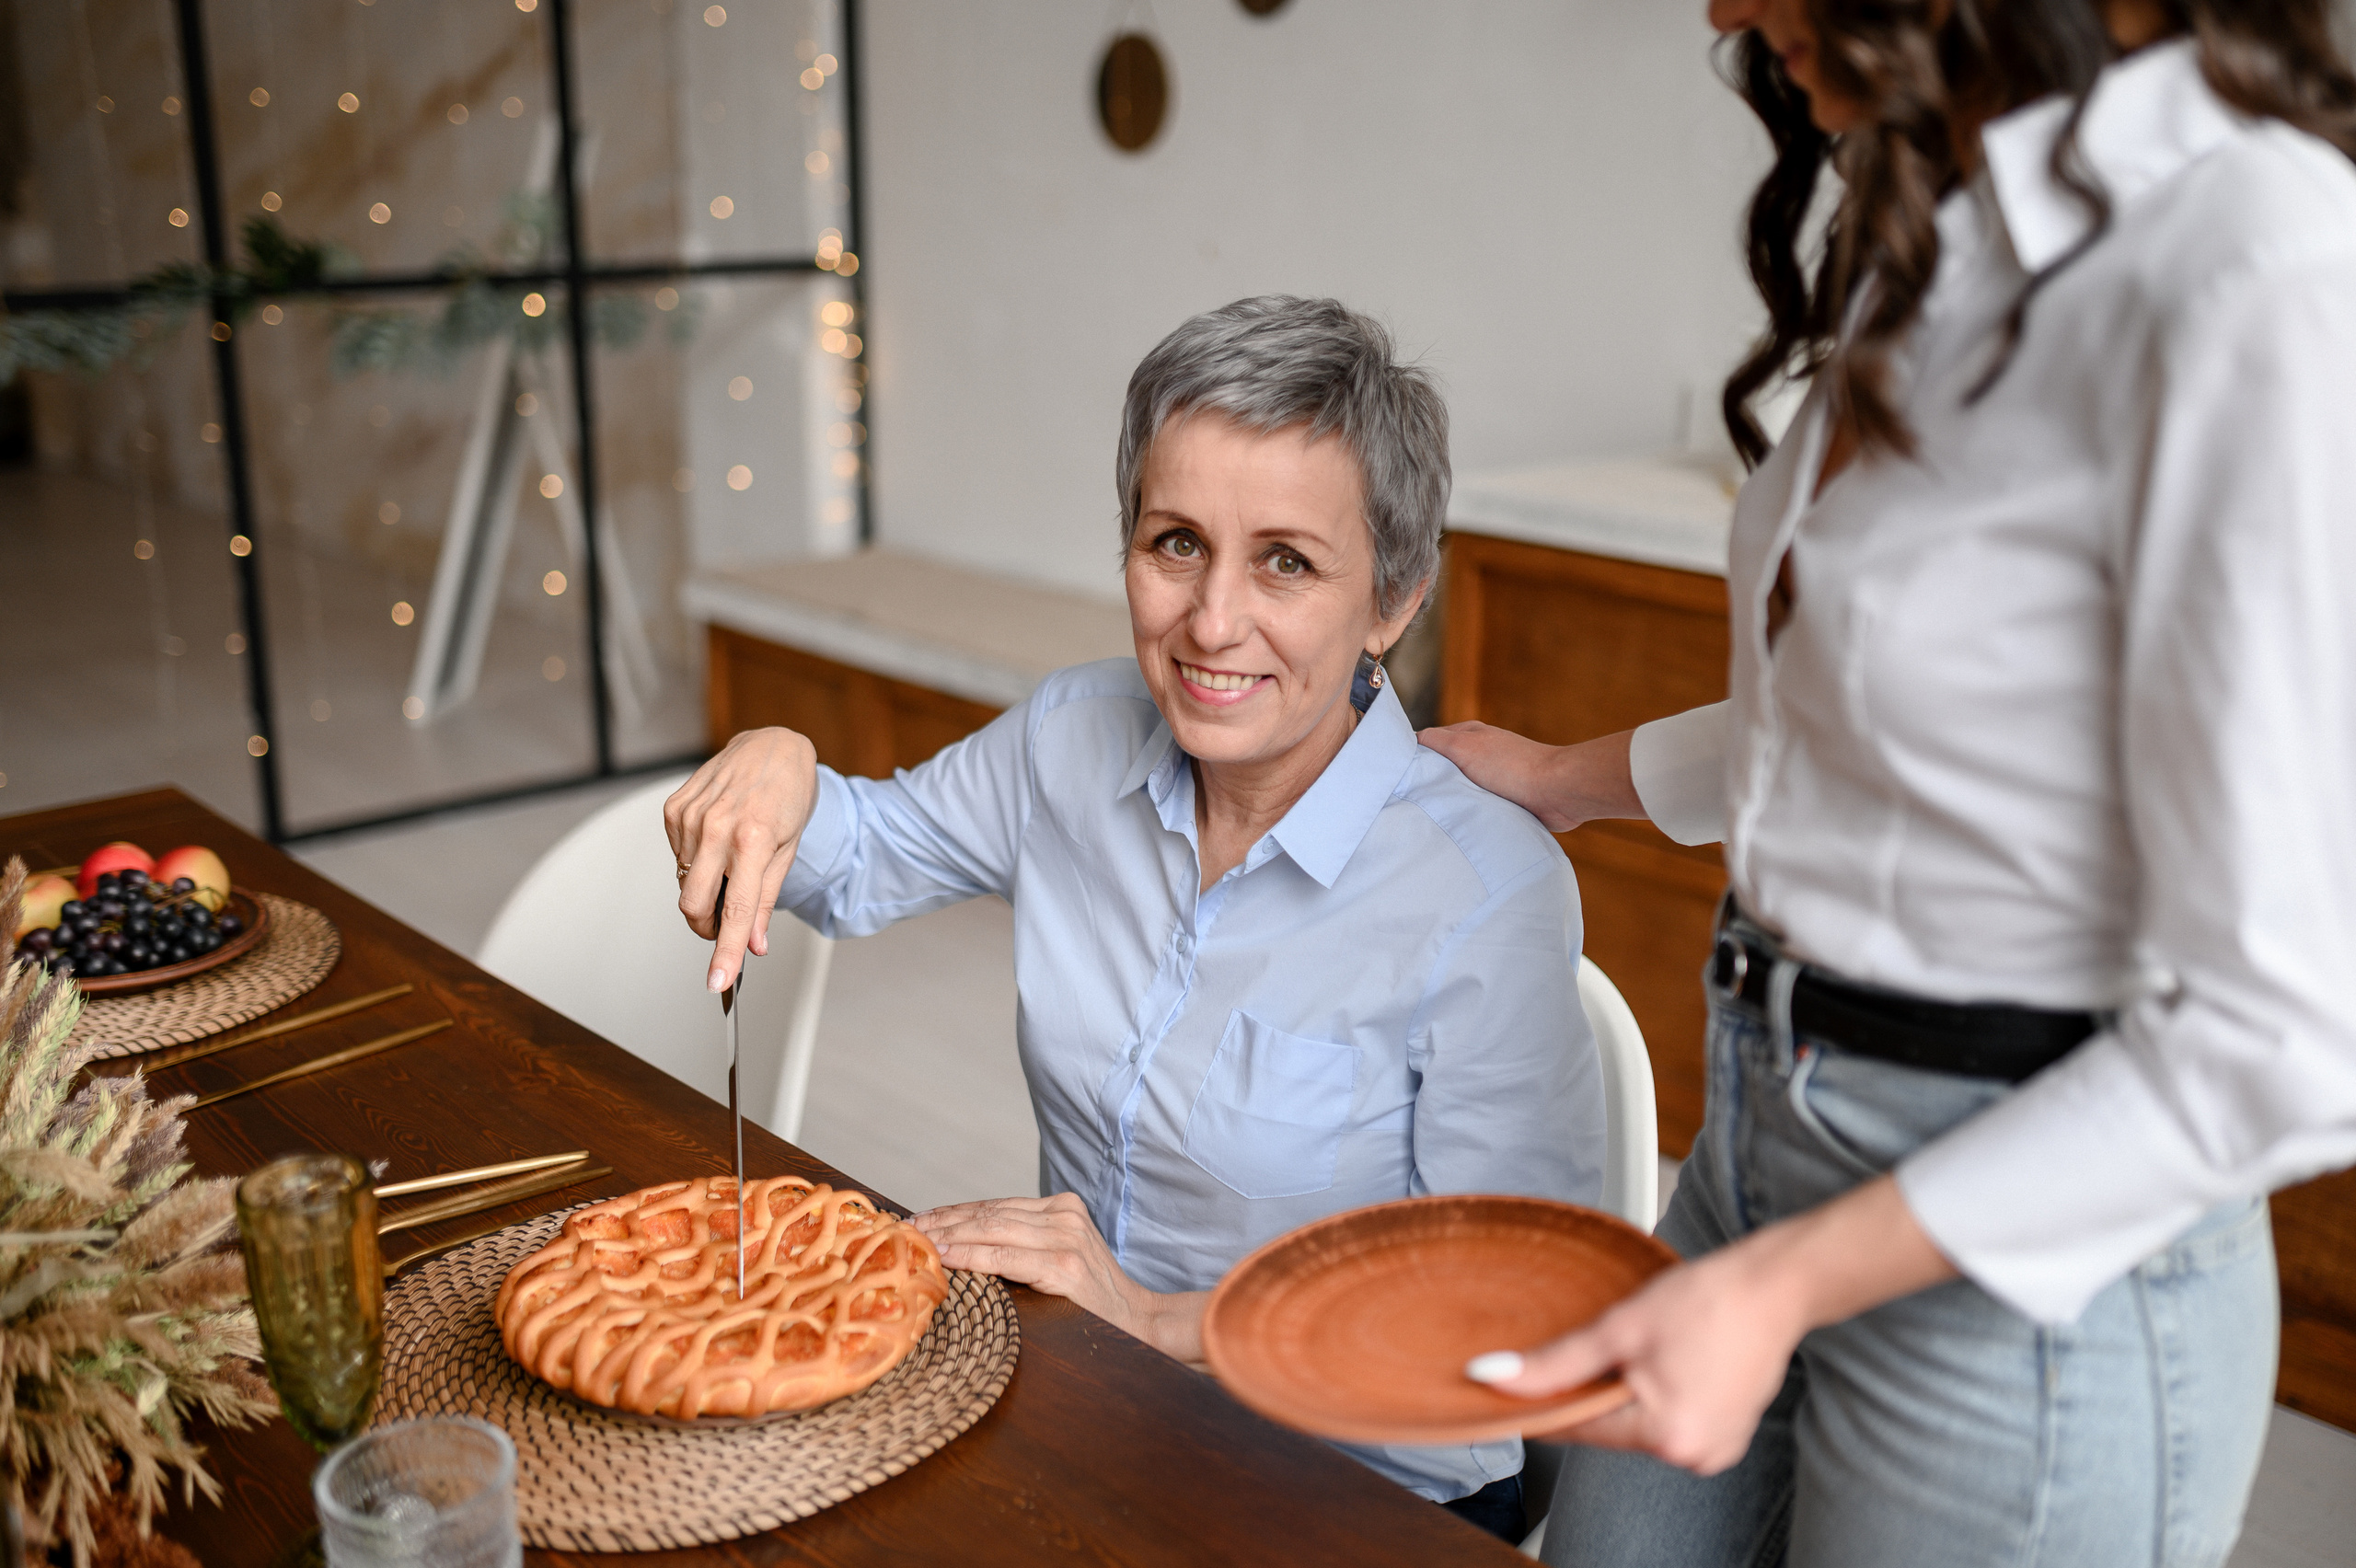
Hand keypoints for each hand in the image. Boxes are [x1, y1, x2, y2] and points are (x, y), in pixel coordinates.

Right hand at [663, 727, 819, 991]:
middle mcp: (718, 826)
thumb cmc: (788, 795)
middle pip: (694, 903)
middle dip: (707, 925)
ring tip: (731, 858)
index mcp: (754, 838)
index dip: (727, 951)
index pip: (738, 910)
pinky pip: (677, 856)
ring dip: (705, 886)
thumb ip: (767, 900)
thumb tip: (755, 945)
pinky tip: (715, 839)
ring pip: (684, 882)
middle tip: (726, 922)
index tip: (718, 981)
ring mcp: (692, 815)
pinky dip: (695, 860)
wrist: (772, 746)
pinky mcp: (674, 808)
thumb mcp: (790, 849)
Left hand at [911, 1193, 1208, 1363]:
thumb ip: (1023, 1244)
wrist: (1139, 1320)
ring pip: (990, 1230)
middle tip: (907, 1230)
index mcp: (1061, 1208)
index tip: (920, 1220)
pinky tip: (944, 1258)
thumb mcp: (1060, 1257)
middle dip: (943, 1222)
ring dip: (947, 1235)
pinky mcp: (1063, 1263)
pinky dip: (969, 1255)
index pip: (995, 1206)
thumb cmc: (1093, 1298)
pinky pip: (1003, 1256)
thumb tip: (961, 1246)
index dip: (954, 1212)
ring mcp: (1064, 1237)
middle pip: (988, 1214)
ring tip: (917, 1242)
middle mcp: (1063, 1214)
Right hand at [1416, 724, 1639, 831]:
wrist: (1557, 792)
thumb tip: (1409, 740)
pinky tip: (1459, 824)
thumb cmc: (1512, 767)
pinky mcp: (1506, 799)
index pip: (1430, 743)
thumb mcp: (1465, 747)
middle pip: (1443, 768)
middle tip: (1407, 801)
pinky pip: (1478, 806)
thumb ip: (1436, 742)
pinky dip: (1469, 813)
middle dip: (1428, 782)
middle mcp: (1480, 754)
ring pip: (1459, 789)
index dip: (1412, 758)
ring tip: (1432, 816)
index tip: (1395, 777)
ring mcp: (1494, 777)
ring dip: (1449, 800)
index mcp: (1470, 735)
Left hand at [1466, 1176, 1955, 1472]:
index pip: (1576, 1429)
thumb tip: (1495, 1376)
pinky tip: (1669, 1358)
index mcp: (1668, 1436)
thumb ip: (1555, 1362)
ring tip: (1649, 1345)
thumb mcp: (1621, 1327)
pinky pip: (1668, 1418)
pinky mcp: (1726, 1434)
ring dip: (1626, 1389)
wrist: (1774, 1285)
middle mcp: (1695, 1456)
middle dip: (1592, 1389)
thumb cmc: (1709, 1299)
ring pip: (1637, 1422)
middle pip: (1608, 1427)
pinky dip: (1656, 1393)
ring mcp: (1715, 1449)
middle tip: (1604, 1342)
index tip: (1513, 1381)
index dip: (1541, 1401)